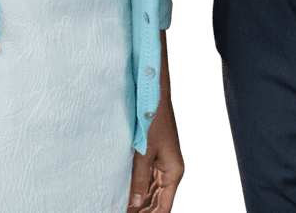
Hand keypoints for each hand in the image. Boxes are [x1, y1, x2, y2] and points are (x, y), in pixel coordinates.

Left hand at [128, 91, 182, 210]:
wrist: (153, 94)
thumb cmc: (153, 119)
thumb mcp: (144, 152)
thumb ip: (140, 179)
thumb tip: (136, 203)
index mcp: (173, 172)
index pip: (164, 207)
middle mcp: (170, 171)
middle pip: (157, 201)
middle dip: (143, 210)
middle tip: (122, 212)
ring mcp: (161, 163)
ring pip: (151, 191)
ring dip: (139, 201)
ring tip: (121, 207)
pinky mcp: (153, 155)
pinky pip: (146, 178)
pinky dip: (137, 187)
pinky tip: (125, 194)